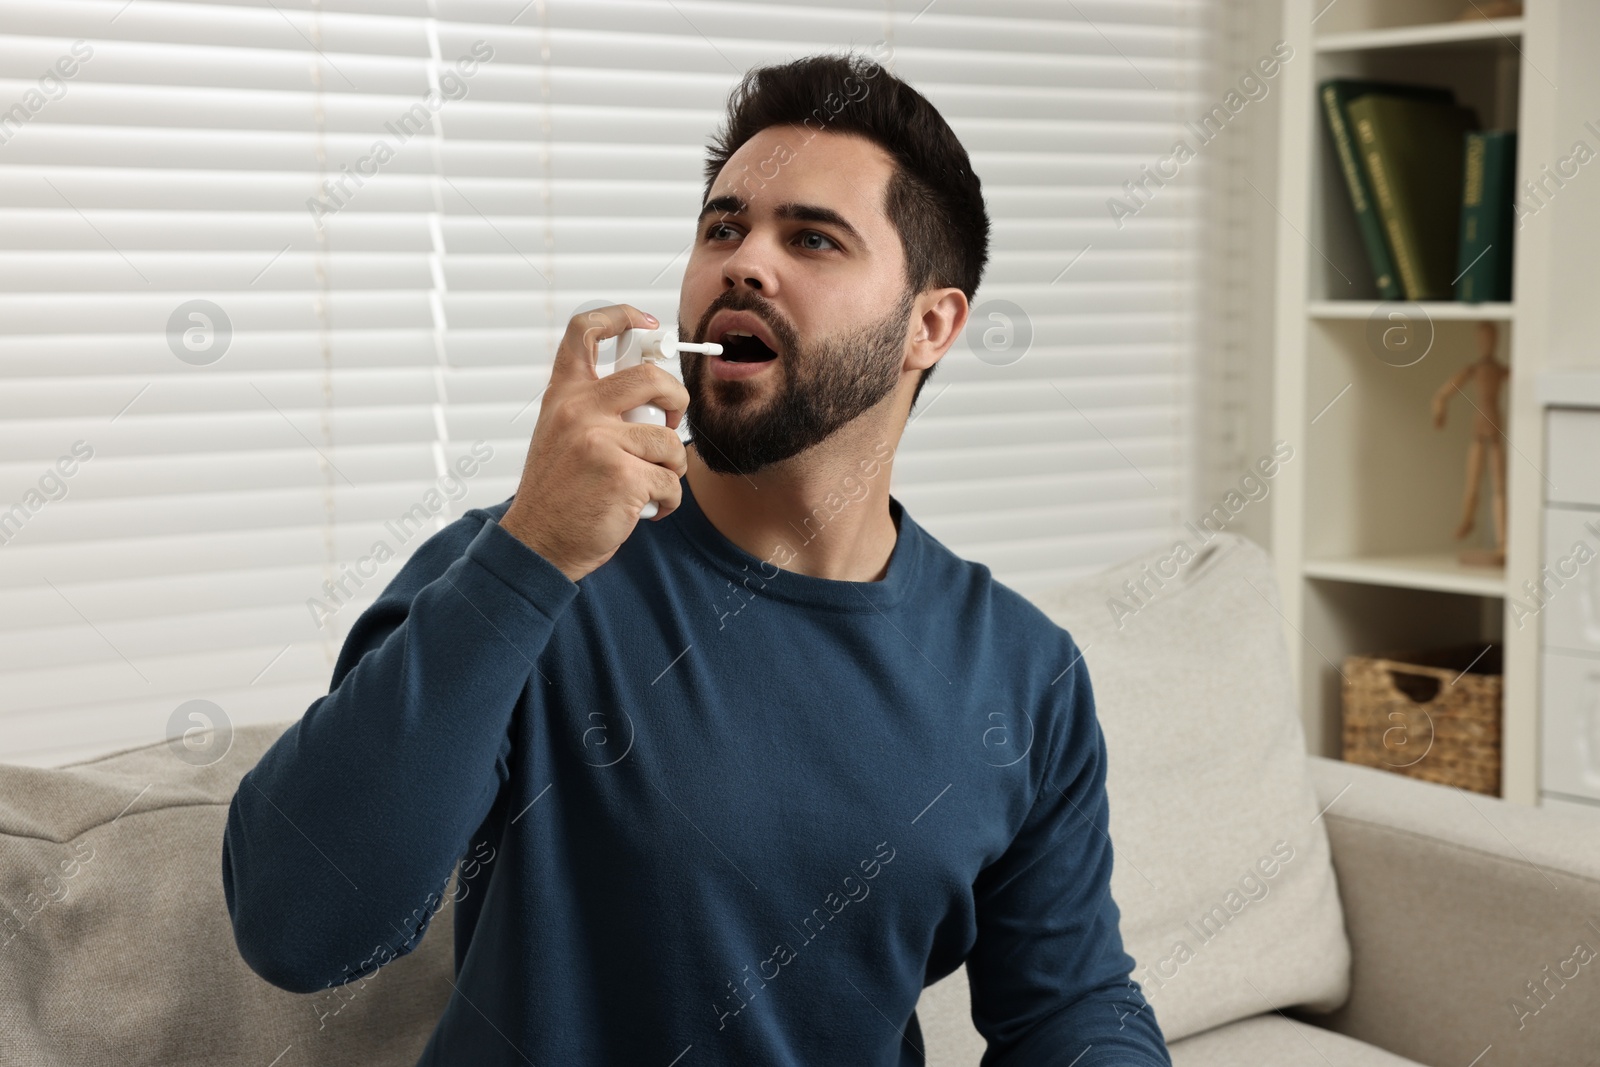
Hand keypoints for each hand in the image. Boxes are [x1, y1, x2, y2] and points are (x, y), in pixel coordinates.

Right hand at [500, 304, 689, 582]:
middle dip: (678, 400)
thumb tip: (652, 397)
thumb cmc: (558, 493)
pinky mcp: (623, 476)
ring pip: (670, 442)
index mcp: (563, 396)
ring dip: (672, 468)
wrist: (537, 543)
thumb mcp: (560, 434)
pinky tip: (648, 510)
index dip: (621, 316)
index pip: (584, 331)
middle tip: (674, 424)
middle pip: (652, 377)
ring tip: (651, 485)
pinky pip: (671, 482)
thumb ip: (594, 409)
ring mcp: (600, 442)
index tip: (648, 323)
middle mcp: (578, 411)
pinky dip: (669, 500)